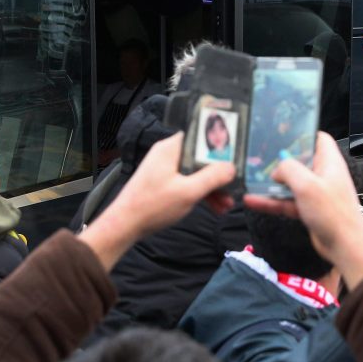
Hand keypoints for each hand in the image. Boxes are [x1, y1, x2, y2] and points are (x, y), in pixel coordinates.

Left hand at [80, 132, 236, 270]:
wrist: (125, 226)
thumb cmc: (152, 205)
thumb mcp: (188, 192)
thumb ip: (212, 177)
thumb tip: (232, 167)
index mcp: (171, 148)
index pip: (200, 136)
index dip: (220, 144)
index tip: (237, 155)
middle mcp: (168, 154)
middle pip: (201, 157)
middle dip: (219, 174)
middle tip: (235, 186)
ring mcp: (166, 169)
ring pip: (197, 173)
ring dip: (213, 188)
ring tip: (227, 204)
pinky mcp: (165, 183)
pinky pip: (189, 183)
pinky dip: (201, 193)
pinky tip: (216, 207)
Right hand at [243, 132, 362, 289]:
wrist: (344, 246)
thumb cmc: (335, 216)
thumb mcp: (307, 185)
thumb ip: (289, 169)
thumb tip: (277, 168)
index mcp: (329, 163)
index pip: (318, 139)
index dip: (302, 134)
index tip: (283, 134)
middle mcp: (323, 175)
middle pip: (300, 160)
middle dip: (281, 160)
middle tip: (262, 158)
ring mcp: (316, 193)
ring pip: (290, 182)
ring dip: (272, 182)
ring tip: (252, 180)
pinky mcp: (309, 209)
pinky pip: (286, 201)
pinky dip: (272, 200)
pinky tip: (254, 200)